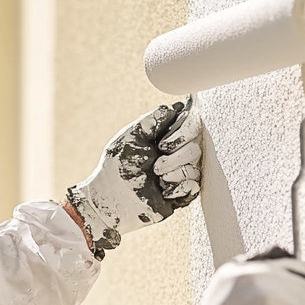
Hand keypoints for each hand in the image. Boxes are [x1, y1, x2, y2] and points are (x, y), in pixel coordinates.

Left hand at [66, 98, 201, 255]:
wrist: (109, 196)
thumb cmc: (116, 164)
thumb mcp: (130, 136)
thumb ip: (151, 120)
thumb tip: (175, 108)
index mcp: (165, 137)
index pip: (191, 126)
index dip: (184, 131)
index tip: (161, 142)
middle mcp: (176, 154)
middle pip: (196, 148)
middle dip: (176, 155)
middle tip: (156, 163)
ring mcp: (179, 175)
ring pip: (195, 167)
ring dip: (175, 171)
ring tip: (157, 175)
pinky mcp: (180, 194)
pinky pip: (194, 187)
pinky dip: (178, 186)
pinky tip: (164, 189)